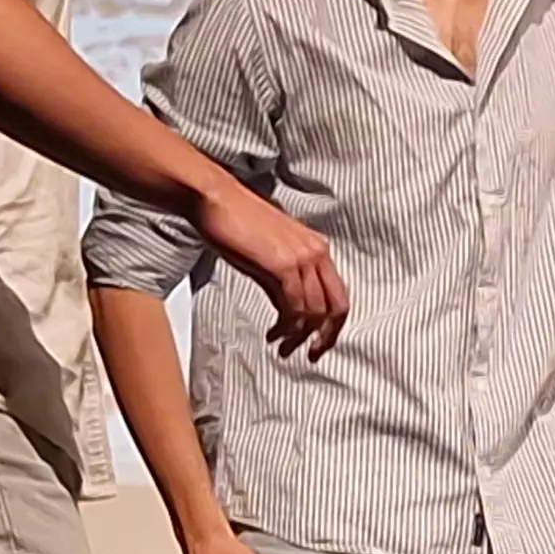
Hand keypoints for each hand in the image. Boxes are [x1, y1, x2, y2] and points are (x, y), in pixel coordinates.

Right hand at [201, 187, 349, 359]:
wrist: (215, 199)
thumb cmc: (236, 222)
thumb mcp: (271, 251)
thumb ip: (286, 276)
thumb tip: (289, 308)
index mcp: (317, 247)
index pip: (339, 295)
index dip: (333, 325)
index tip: (319, 343)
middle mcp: (316, 252)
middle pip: (336, 307)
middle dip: (325, 337)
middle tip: (309, 354)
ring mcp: (302, 258)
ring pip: (314, 312)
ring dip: (298, 336)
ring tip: (281, 347)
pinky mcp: (283, 266)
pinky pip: (295, 307)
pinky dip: (286, 327)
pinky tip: (273, 334)